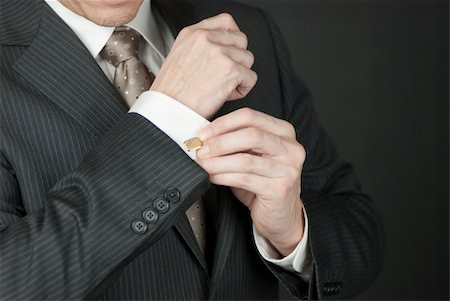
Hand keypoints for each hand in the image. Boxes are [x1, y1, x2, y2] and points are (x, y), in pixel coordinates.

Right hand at [151, 13, 257, 119]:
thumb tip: (221, 48)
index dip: (232, 37)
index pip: (226, 21)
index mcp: (192, 33)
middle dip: (237, 58)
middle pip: (241, 40)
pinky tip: (226, 95)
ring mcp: (220, 53)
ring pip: (248, 59)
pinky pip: (251, 78)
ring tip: (223, 86)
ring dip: (240, 75)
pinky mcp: (231, 70)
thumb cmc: (171, 92)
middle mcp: (206, 39)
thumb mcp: (179, 56)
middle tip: (224, 74)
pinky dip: (242, 89)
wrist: (168, 110)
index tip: (231, 49)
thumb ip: (199, 46)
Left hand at [196, 108, 305, 255]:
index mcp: (283, 132)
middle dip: (220, 142)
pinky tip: (212, 177)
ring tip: (202, 164)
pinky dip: (223, 176)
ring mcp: (288, 169)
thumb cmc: (263, 183)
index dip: (223, 123)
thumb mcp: (252, 156)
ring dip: (217, 162)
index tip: (203, 133)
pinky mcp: (280, 189)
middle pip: (250, 134)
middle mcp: (290, 148)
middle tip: (200, 149)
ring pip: (245, 159)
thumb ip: (236, 143)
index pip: (250, 116)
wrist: (281, 215)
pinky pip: (244, 179)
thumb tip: (204, 136)